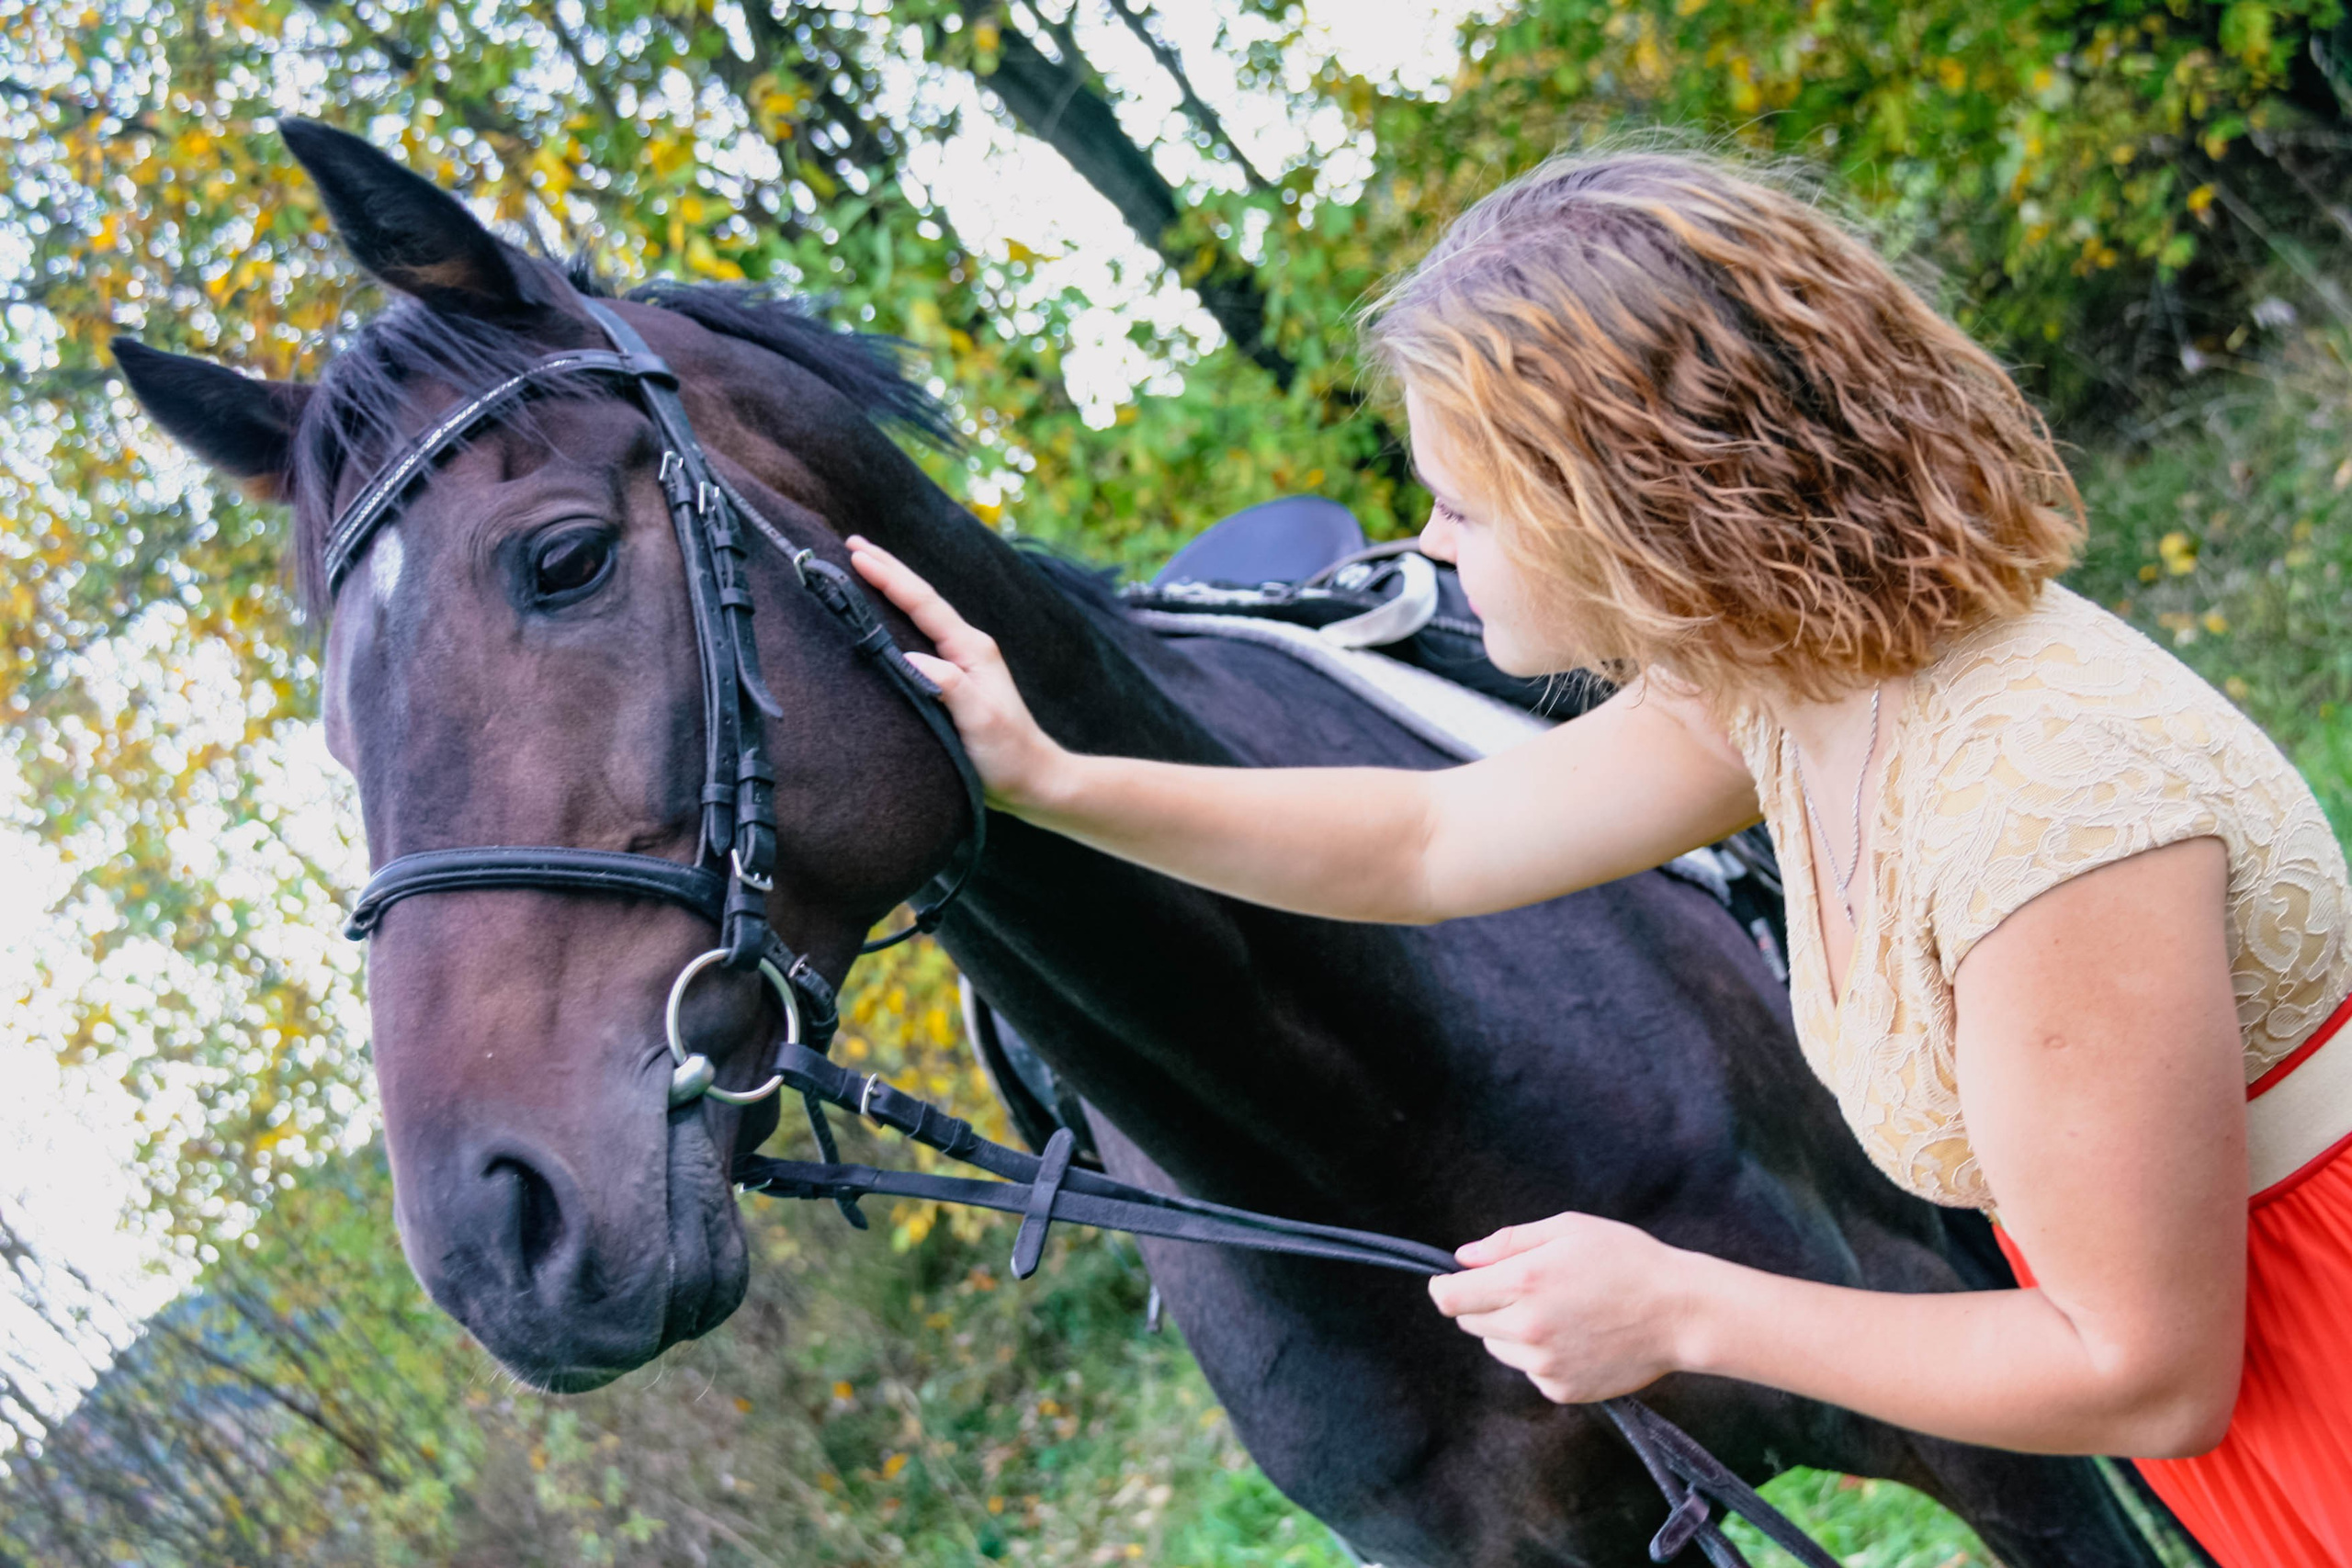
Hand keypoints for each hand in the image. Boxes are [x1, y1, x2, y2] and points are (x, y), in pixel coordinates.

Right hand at [846, 535, 1068, 811]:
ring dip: (892, 588)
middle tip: (851, 541)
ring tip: (863, 565)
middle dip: (888, 568)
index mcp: (972, 649)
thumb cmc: (1008, 754)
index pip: (924, 604)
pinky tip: (884, 616)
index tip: (857, 555)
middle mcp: (967, 647)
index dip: (890, 578)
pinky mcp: (954, 679)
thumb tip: (909, 656)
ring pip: (920, 614)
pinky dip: (898, 617)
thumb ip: (949, 685)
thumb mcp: (980, 720)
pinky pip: (920, 636)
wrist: (1034, 780)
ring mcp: (962, 662)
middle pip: (922, 598)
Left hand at [1427, 1211, 1694, 1403]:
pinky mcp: (1562, 1389)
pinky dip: (1542, 1355)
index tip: (1449, 1281)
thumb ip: (1508, 1243)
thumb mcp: (1567, 1229)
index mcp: (1523, 1283)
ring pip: (1499, 1347)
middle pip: (1470, 1322)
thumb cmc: (1626, 1260)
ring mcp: (1544, 1365)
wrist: (1680, 1313)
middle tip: (1526, 1287)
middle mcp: (1527, 1329)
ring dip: (1512, 1329)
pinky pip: (1531, 1370)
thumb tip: (1463, 1258)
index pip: (1449, 1298)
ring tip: (1560, 1310)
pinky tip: (1578, 1336)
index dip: (1443, 1287)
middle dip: (1484, 1303)